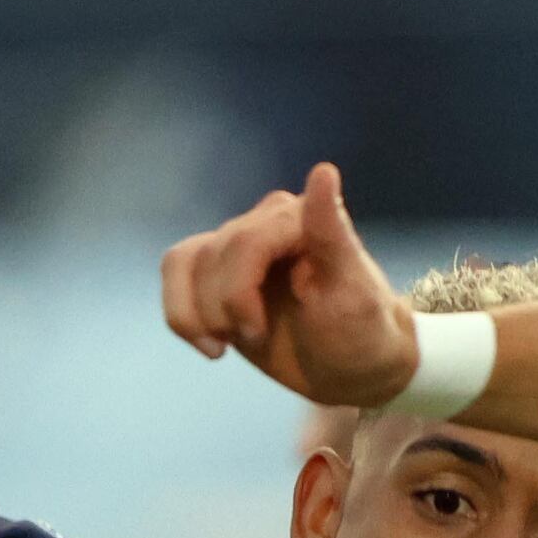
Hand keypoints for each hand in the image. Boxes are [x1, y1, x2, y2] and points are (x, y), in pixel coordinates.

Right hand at [161, 163, 419, 404]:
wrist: (352, 366)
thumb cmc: (362, 331)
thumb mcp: (354, 292)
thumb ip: (332, 233)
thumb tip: (324, 170)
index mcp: (299, 217)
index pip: (245, 243)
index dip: (239, 292)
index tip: (257, 330)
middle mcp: (264, 220)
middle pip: (213, 257)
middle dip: (226, 310)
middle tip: (259, 337)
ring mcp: (236, 243)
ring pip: (184, 264)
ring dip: (201, 317)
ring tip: (235, 342)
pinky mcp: (216, 269)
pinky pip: (175, 273)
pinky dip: (182, 315)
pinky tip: (212, 344)